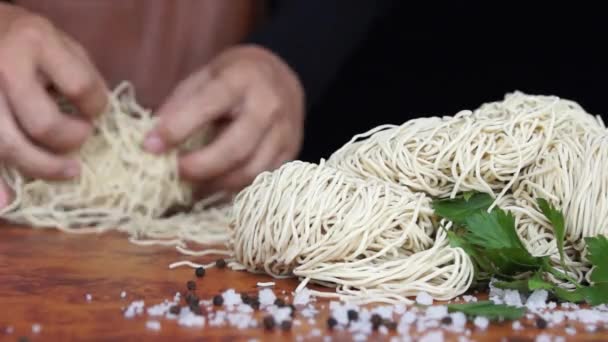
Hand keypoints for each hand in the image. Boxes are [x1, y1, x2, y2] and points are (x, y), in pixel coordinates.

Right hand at [0, 6, 107, 207]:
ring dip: (42, 167)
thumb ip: (82, 76)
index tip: (97, 112)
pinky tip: (7, 203)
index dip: (97, 108)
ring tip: (68, 171)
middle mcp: (5, 69)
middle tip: (83, 138)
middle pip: (44, 125)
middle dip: (71, 140)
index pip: (80, 88)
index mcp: (36, 44)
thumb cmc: (27, 40)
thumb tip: (100, 119)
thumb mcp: (61, 43)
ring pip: (9, 146)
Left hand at [145, 45, 303, 194]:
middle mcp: (269, 106)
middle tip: (174, 173)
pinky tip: (215, 187)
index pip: (207, 106)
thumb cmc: (236, 77)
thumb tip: (152, 140)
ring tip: (192, 186)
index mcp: (242, 79)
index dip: (177, 129)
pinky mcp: (291, 152)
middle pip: (234, 149)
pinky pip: (262, 180)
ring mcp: (285, 132)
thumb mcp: (206, 75)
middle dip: (199, 167)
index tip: (150, 146)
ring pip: (250, 171)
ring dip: (216, 185)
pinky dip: (235, 189)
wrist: (284, 76)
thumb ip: (180, 104)